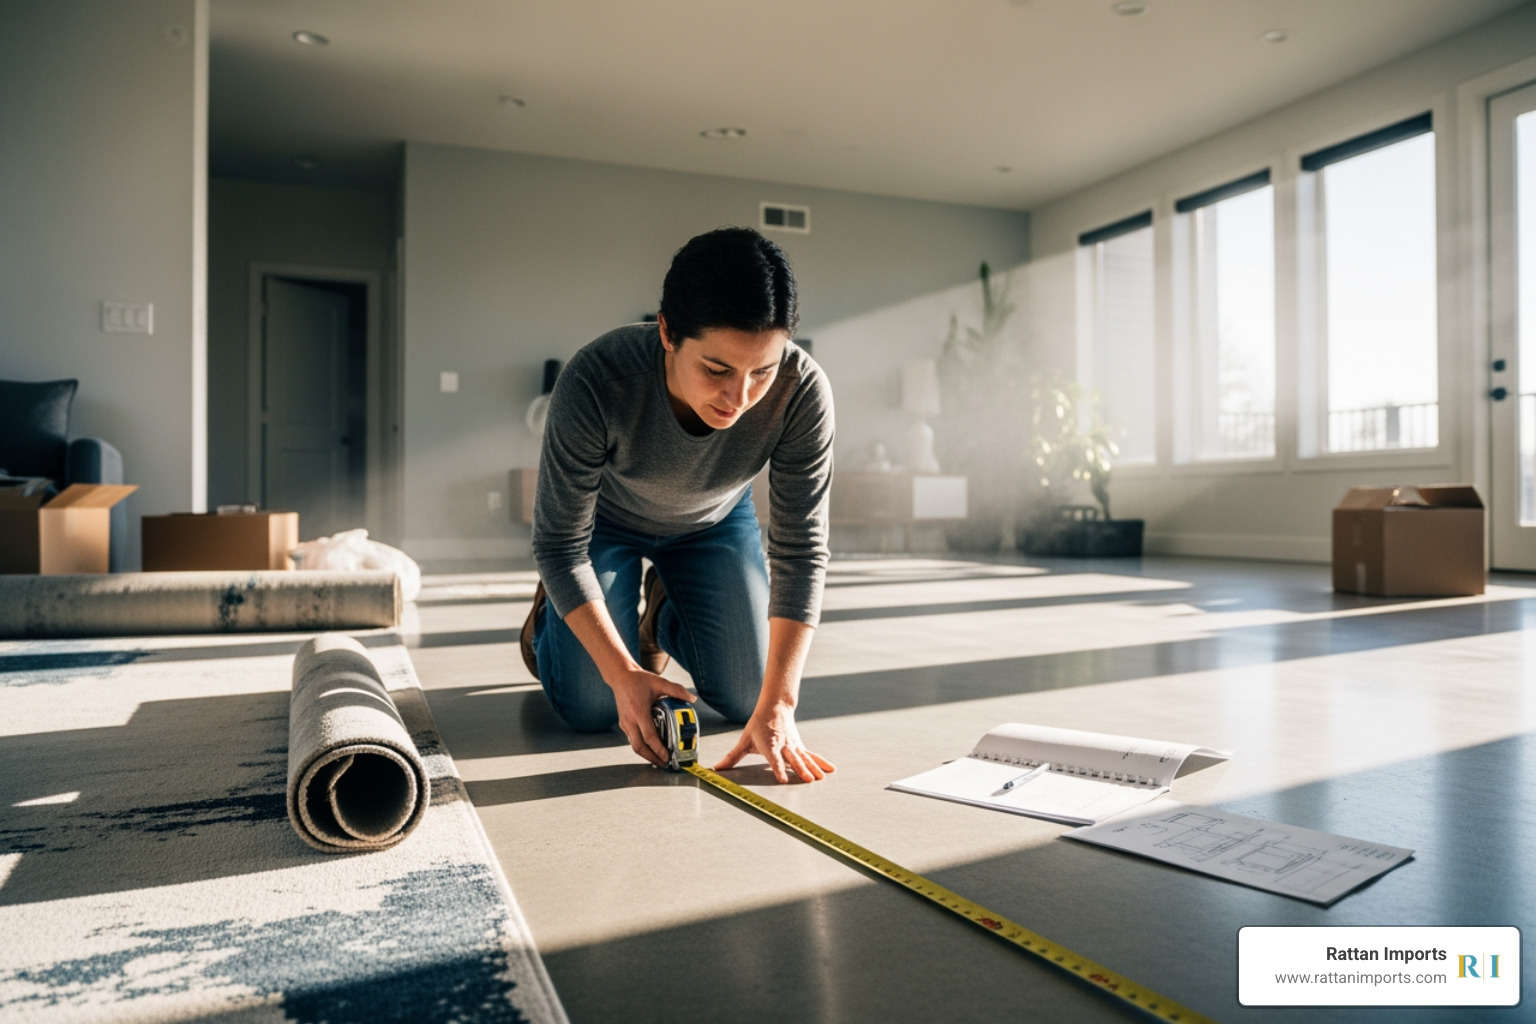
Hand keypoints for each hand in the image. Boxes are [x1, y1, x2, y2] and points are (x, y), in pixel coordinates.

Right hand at [609, 666, 694, 767]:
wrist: (620, 676)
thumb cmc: (638, 679)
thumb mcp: (659, 682)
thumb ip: (677, 690)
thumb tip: (692, 699)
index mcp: (639, 712)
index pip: (649, 736)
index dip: (658, 749)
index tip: (667, 756)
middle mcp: (630, 720)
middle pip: (639, 747)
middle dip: (652, 758)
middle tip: (664, 763)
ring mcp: (625, 723)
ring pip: (634, 745)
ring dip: (646, 754)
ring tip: (658, 759)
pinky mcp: (623, 723)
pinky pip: (632, 739)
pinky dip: (641, 746)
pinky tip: (650, 747)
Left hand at [714, 703, 834, 783]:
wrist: (775, 706)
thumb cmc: (759, 725)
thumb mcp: (744, 740)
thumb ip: (732, 757)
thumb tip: (716, 768)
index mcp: (770, 745)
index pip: (774, 759)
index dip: (778, 769)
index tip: (782, 779)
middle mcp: (784, 746)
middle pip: (793, 759)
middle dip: (800, 770)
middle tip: (808, 780)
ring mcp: (794, 746)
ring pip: (805, 758)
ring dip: (813, 768)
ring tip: (819, 778)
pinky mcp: (800, 746)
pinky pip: (812, 755)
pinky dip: (821, 762)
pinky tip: (830, 770)